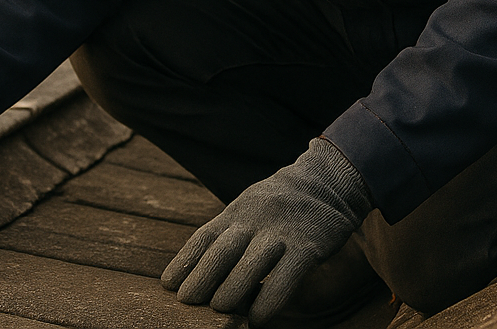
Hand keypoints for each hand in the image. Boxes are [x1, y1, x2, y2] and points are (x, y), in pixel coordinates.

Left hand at [162, 137, 372, 325]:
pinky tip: (258, 318)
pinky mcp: (309, 245)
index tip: (167, 284)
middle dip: (202, 277)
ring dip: (232, 290)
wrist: (329, 181)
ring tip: (220, 310)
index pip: (205, 236)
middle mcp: (256, 219)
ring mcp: (282, 232)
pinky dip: (270, 300)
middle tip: (188, 302)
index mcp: (237, 211)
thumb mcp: (250, 207)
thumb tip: (200, 271)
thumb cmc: (281, 204)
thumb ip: (229, 234)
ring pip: (252, 264)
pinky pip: (287, 277)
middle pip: (222, 250)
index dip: (184, 261)